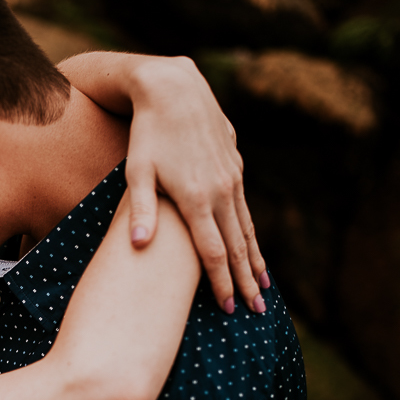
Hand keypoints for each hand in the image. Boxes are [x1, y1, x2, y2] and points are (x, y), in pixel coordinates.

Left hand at [125, 57, 268, 313]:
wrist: (173, 88)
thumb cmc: (146, 134)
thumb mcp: (136, 171)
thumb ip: (142, 210)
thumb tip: (139, 247)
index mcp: (196, 197)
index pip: (213, 251)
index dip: (221, 282)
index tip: (228, 308)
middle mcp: (220, 191)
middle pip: (236, 247)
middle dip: (246, 281)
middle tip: (256, 311)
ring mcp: (231, 179)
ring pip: (246, 229)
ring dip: (254, 261)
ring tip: (263, 288)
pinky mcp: (234, 168)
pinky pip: (245, 210)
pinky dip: (251, 235)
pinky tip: (254, 249)